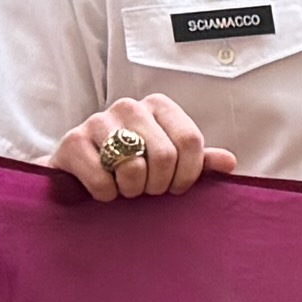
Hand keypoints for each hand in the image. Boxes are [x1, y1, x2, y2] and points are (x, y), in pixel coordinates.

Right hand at [53, 98, 233, 202]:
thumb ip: (198, 160)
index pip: (190, 141)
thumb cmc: (133, 164)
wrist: (79, 169)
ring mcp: (98, 120)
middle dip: (158, 185)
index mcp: (159, 105)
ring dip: (132, 191)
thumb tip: (229, 163)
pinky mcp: (73, 142)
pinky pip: (103, 182)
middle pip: (165, 157)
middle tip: (148, 189)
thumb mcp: (171, 161)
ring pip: (134, 169)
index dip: (188, 175)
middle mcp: (129, 106)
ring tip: (125, 187)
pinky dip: (107, 195)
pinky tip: (103, 187)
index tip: (176, 187)